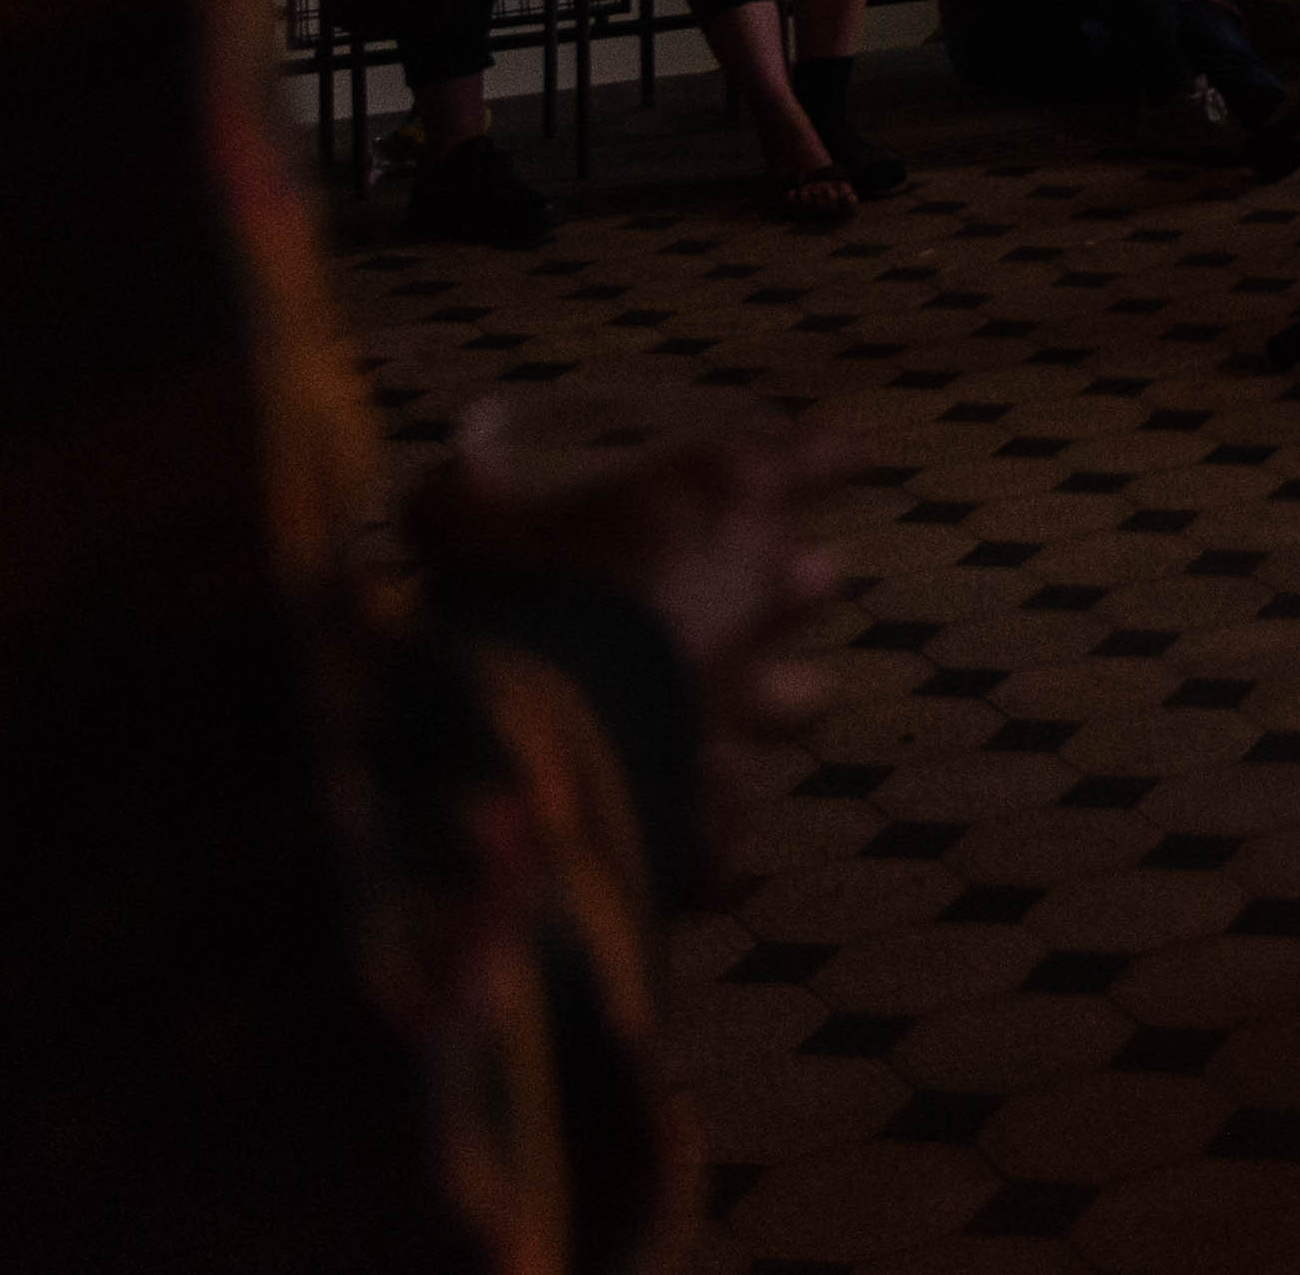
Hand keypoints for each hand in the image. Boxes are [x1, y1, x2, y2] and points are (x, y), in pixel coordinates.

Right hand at [413, 416, 854, 897]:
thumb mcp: (464, 525)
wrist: (536, 732)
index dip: (826, 455)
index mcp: (717, 502)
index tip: (845, 454)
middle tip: (761, 586)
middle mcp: (758, 595)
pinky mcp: (724, 802)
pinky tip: (680, 846)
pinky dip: (710, 832)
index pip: (812, 458)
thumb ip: (463, 502)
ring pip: (802, 699)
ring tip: (738, 715)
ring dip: (774, 701)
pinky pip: (732, 825)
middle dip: (790, 582)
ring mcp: (751, 703)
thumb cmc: (518, 595)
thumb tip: (454, 487)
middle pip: (811, 579)